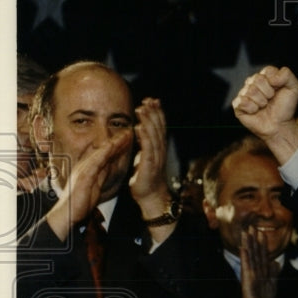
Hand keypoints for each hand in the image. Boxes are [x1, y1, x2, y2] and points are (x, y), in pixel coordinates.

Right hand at [44, 130, 131, 240]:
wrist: (67, 214)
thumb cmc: (81, 201)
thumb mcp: (96, 184)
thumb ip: (103, 172)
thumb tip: (113, 162)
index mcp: (88, 167)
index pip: (104, 152)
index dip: (116, 144)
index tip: (128, 136)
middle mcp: (85, 165)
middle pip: (103, 149)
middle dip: (117, 140)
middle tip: (130, 130)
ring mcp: (83, 169)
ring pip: (100, 152)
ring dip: (114, 142)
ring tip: (125, 135)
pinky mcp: (83, 176)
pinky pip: (95, 161)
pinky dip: (104, 153)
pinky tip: (112, 146)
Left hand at [129, 97, 172, 211]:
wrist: (151, 198)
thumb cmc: (145, 179)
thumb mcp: (144, 158)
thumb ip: (143, 145)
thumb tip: (138, 131)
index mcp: (158, 149)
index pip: (159, 127)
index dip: (157, 113)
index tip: (152, 101)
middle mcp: (159, 151)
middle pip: (159, 128)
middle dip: (154, 113)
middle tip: (149, 100)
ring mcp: (156, 158)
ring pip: (154, 135)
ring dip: (149, 121)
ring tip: (143, 108)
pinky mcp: (149, 166)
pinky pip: (147, 149)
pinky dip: (144, 137)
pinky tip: (140, 126)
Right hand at [231, 225, 279, 297]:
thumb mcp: (272, 284)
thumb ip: (273, 273)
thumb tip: (276, 262)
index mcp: (262, 271)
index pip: (262, 254)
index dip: (262, 243)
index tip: (261, 232)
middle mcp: (256, 270)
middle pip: (255, 252)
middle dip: (253, 239)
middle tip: (251, 227)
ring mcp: (251, 274)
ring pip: (250, 256)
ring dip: (248, 244)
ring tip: (245, 233)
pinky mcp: (247, 279)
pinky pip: (247, 266)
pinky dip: (245, 257)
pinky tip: (243, 248)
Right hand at [232, 65, 297, 163]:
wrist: (280, 126)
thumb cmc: (285, 108)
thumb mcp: (294, 88)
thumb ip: (287, 75)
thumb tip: (272, 77)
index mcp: (265, 76)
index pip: (267, 70)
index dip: (275, 82)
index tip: (278, 91)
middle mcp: (253, 83)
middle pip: (257, 79)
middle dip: (268, 92)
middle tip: (271, 100)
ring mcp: (244, 93)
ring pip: (250, 91)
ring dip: (261, 102)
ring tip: (264, 106)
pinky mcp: (237, 105)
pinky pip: (242, 101)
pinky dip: (252, 108)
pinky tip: (255, 111)